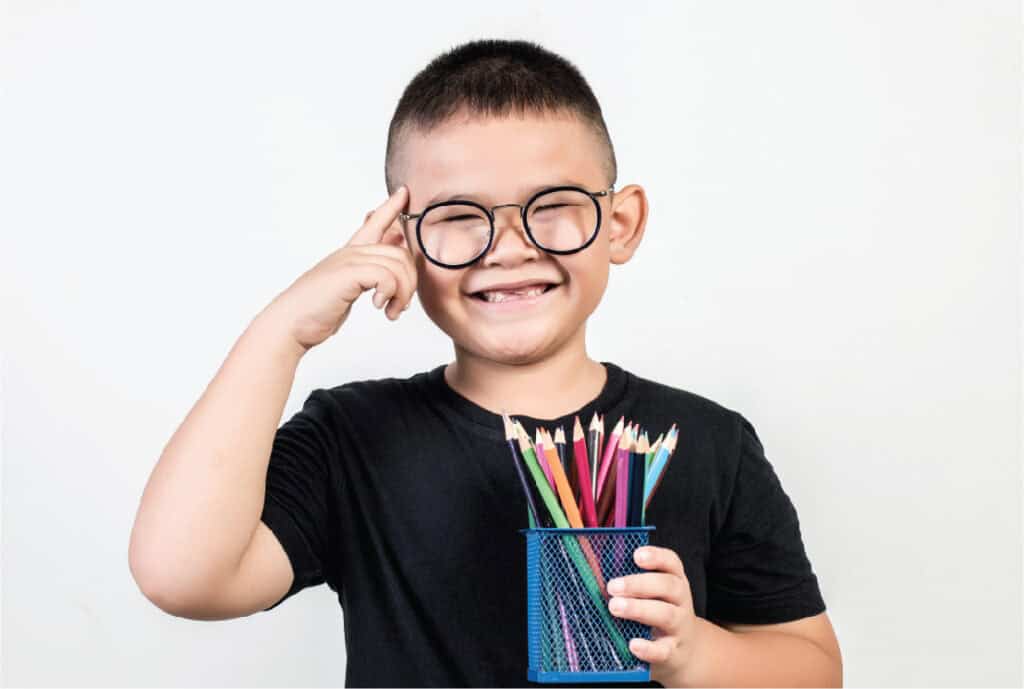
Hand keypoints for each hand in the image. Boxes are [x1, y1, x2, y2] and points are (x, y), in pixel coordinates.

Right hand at [264, 185, 416, 350]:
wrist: (290, 324)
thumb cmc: (317, 310)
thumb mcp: (348, 288)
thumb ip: (369, 274)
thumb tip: (392, 264)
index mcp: (350, 254)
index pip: (374, 222)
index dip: (391, 207)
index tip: (404, 192)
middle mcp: (350, 253)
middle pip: (400, 253)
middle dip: (410, 281)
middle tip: (401, 305)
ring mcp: (348, 260)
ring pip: (397, 265)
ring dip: (402, 293)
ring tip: (392, 311)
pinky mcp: (348, 274)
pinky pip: (387, 276)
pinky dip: (390, 293)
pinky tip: (380, 307)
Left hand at [606, 545, 703, 686]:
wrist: (685, 652)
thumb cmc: (658, 613)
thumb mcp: (652, 595)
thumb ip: (630, 582)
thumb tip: (592, 569)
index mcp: (674, 581)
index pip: (671, 563)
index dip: (656, 557)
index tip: (636, 555)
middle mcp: (680, 601)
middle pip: (668, 586)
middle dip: (639, 584)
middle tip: (612, 586)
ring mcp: (679, 627)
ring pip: (666, 615)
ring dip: (639, 609)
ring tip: (614, 607)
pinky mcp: (673, 652)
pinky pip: (664, 650)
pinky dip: (649, 648)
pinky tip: (633, 644)